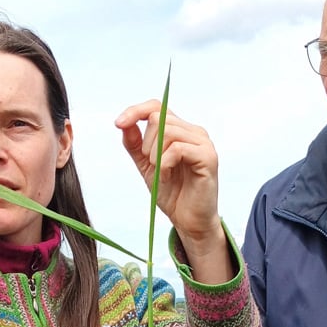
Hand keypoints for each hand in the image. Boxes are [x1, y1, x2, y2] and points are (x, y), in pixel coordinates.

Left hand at [115, 101, 231, 282]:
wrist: (189, 221)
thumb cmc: (172, 193)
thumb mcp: (146, 165)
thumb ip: (135, 144)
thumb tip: (122, 123)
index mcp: (181, 130)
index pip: (157, 106)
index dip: (135, 111)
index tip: (118, 124)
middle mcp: (194, 132)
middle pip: (159, 117)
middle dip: (145, 142)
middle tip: (151, 164)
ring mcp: (203, 143)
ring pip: (168, 131)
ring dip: (155, 154)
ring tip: (159, 172)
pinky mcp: (208, 157)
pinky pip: (178, 148)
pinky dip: (164, 163)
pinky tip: (165, 175)